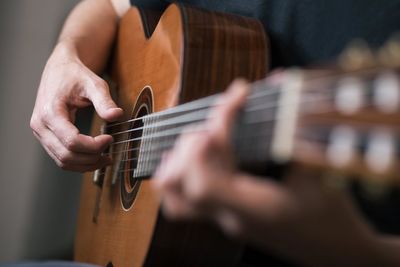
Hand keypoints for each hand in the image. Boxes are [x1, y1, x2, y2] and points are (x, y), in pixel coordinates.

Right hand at [30, 42, 122, 171]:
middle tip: (110, 154)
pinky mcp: (46, 137)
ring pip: (62, 161)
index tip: (110, 139)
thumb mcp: (94, 84)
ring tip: (105, 159)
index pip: (72, 141)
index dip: (93, 146)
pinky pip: (61, 157)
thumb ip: (105, 101)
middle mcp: (40, 125)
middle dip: (91, 158)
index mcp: (50, 112)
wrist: (59, 68)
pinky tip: (95, 157)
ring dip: (85, 164)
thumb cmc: (75, 74)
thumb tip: (117, 115)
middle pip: (66, 155)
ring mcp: (41, 133)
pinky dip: (78, 161)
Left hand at [154, 80, 381, 266]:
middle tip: (223, 122)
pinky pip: (182, 200)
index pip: (207, 177)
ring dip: (181, 157)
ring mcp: (222, 219)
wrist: (336, 254)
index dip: (215, 132)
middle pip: (181, 185)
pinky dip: (180, 172)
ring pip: (174, 195)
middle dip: (194, 142)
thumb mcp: (321, 174)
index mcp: (254, 209)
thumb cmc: (333, 218)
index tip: (237, 98)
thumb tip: (278, 80)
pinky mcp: (223, 215)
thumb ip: (293, 128)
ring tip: (205, 136)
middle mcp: (230, 217)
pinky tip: (195, 154)